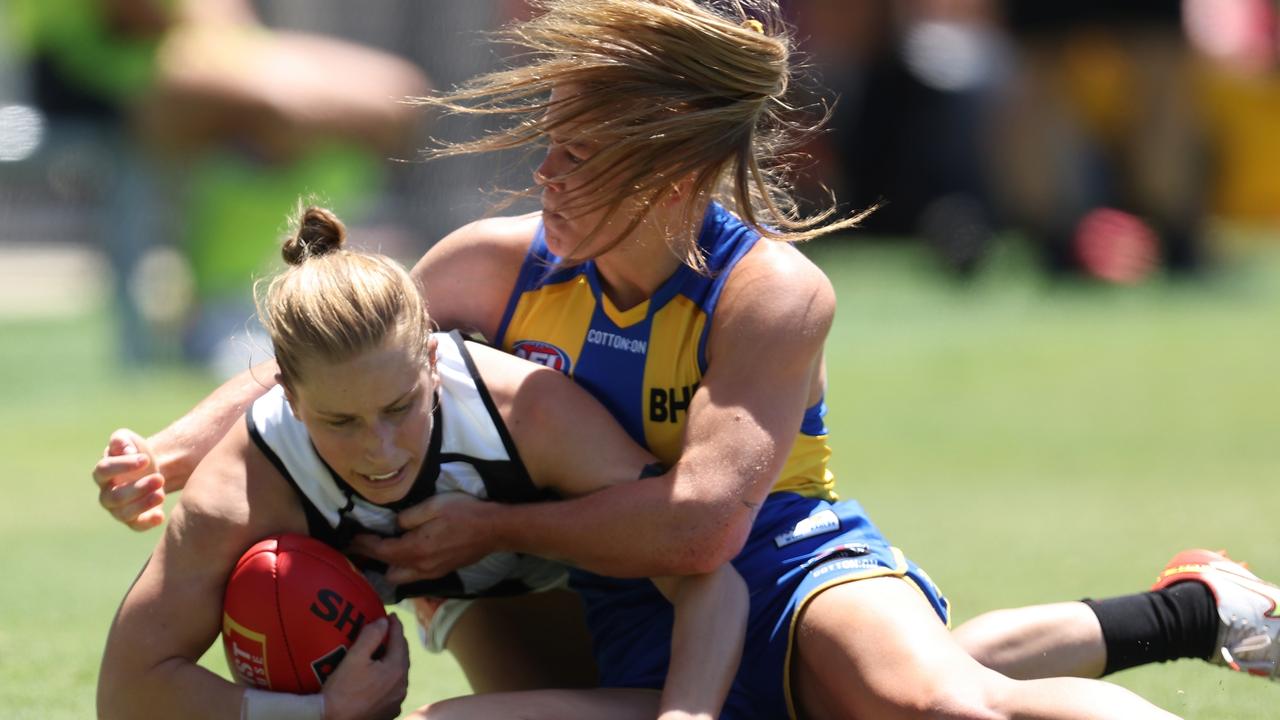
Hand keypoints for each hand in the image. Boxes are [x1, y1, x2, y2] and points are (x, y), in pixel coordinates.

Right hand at [93, 429, 165, 530]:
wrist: (151, 470)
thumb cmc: (136, 453)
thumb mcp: (129, 440)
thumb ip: (122, 440)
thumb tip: (125, 449)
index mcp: (102, 473)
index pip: (104, 470)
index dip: (123, 465)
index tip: (145, 459)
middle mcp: (106, 494)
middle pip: (115, 496)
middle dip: (138, 488)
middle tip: (159, 478)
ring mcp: (118, 509)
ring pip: (124, 513)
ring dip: (143, 504)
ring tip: (161, 494)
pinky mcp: (133, 519)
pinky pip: (136, 526)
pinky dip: (147, 523)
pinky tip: (159, 516)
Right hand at [321, 614, 408, 719]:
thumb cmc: (342, 689)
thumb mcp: (354, 658)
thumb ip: (371, 636)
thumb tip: (384, 622)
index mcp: (396, 670)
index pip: (400, 640)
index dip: (395, 625)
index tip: (391, 615)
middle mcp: (402, 686)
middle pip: (403, 657)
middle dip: (397, 642)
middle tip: (388, 631)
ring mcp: (397, 700)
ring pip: (400, 674)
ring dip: (395, 660)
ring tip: (384, 651)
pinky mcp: (390, 711)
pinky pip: (394, 689)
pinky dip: (390, 677)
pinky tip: (381, 676)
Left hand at [348, 492, 498, 583]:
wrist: (495, 529)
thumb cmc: (465, 512)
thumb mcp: (433, 505)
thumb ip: (409, 517)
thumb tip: (396, 525)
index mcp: (416, 549)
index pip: (381, 551)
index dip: (363, 544)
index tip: (351, 538)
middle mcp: (422, 567)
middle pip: (388, 572)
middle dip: (374, 560)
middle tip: (366, 545)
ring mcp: (433, 572)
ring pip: (402, 577)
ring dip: (391, 566)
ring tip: (386, 550)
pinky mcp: (443, 572)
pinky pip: (416, 575)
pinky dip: (406, 567)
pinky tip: (409, 553)